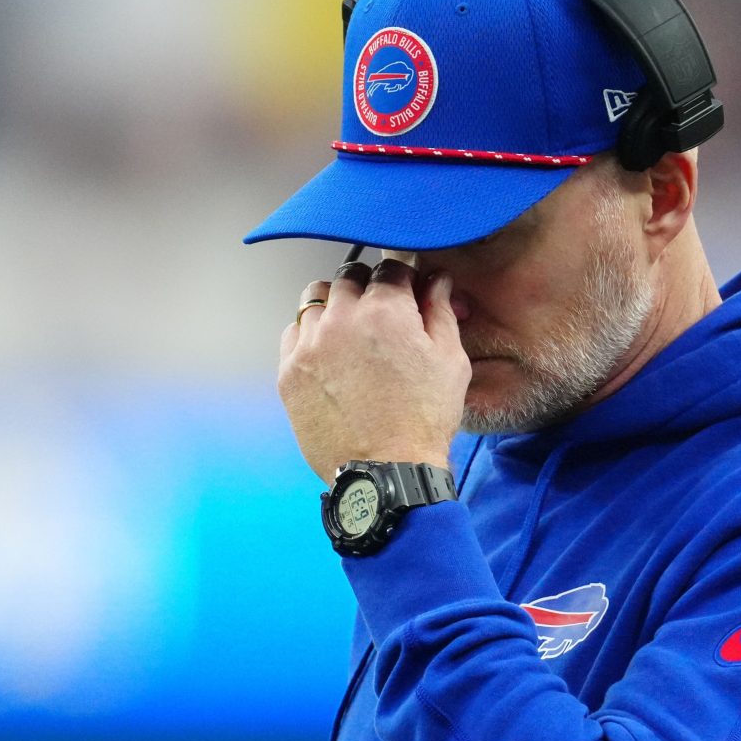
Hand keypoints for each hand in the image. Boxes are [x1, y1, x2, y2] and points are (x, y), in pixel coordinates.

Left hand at [278, 259, 470, 483]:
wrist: (385, 473)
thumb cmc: (423, 420)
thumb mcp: (451, 361)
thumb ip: (440, 312)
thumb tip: (436, 282)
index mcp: (386, 310)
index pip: (391, 267)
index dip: (404, 279)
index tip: (407, 293)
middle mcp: (342, 319)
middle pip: (350, 277)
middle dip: (368, 288)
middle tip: (381, 315)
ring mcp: (310, 345)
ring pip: (315, 298)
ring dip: (334, 304)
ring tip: (349, 330)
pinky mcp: (289, 372)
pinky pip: (293, 332)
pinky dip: (310, 334)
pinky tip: (328, 353)